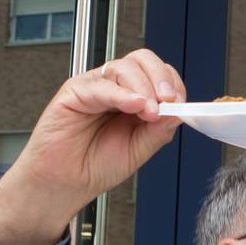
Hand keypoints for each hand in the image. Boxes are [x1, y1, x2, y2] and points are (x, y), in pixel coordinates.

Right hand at [0, 49, 184, 244]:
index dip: (173, 85)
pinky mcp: (75, 91)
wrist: (64, 183)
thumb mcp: (139, 150)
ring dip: (144, 87)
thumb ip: (158, 130)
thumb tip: (179, 111)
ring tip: (150, 111)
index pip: (159, 75)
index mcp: (134, 98)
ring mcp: (95, 86)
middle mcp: (115, 88)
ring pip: (124, 67)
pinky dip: (122, 94)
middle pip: (143, 60)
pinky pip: (101, 85)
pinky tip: (135, 105)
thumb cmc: (95, 166)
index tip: (181, 104)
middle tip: (170, 100)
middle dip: (161, 77)